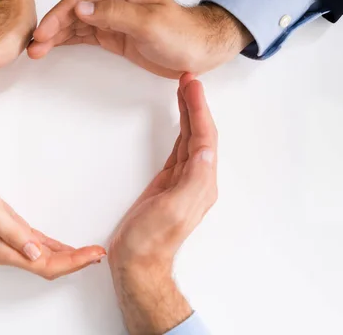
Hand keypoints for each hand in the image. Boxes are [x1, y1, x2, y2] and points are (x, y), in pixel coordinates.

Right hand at [0, 173, 105, 279]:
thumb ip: (13, 234)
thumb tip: (36, 254)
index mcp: (7, 250)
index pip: (47, 265)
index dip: (73, 262)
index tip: (93, 255)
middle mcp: (12, 252)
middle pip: (51, 266)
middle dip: (77, 262)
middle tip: (100, 253)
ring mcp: (13, 244)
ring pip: (47, 259)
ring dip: (70, 257)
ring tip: (92, 252)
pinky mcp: (14, 234)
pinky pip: (40, 247)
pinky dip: (57, 249)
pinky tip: (69, 248)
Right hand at [28, 0, 251, 78]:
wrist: (201, 51)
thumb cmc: (182, 34)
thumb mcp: (149, 23)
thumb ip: (115, 14)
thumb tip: (81, 9)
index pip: (80, 1)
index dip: (58, 16)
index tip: (43, 34)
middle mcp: (113, 5)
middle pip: (73, 13)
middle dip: (51, 28)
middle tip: (34, 47)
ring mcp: (113, 21)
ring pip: (76, 26)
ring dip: (56, 37)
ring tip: (37, 51)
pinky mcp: (115, 37)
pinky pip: (85, 37)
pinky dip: (68, 42)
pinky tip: (55, 47)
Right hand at [108, 74, 217, 333]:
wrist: (138, 263)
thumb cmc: (151, 240)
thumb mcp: (173, 209)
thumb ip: (193, 181)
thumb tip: (204, 149)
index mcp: (201, 182)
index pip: (204, 137)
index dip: (198, 109)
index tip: (191, 84)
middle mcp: (197, 179)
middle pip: (200, 133)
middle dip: (195, 105)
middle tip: (188, 79)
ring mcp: (182, 181)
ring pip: (189, 139)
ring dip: (188, 114)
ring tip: (184, 91)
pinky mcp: (167, 184)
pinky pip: (178, 149)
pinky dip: (179, 130)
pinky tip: (178, 122)